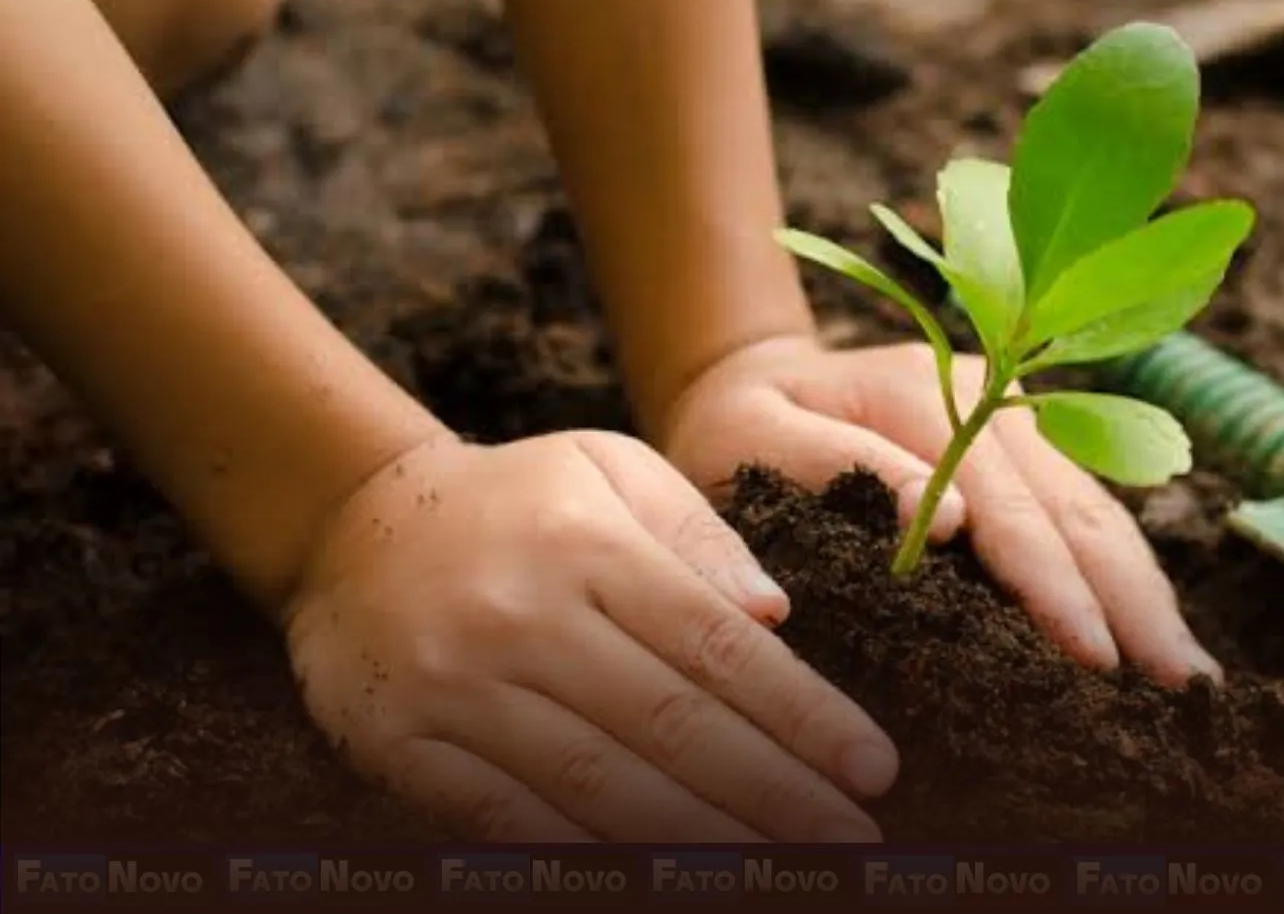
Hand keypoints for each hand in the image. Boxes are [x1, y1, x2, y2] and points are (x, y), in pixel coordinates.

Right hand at [280, 431, 895, 841]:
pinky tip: (659, 882)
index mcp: (590, 546)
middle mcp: (525, 618)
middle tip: (855, 847)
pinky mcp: (405, 746)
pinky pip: (509, 822)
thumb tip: (775, 614)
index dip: (804, 718)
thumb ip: (697, 534)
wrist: (350, 525)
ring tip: (779, 877)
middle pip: (673, 728)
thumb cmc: (517, 500)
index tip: (875, 769)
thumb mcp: (609, 468)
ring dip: (701, 845)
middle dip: (777, 796)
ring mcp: (458, 689)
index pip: (719, 649)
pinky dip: (585, 860)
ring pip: (600, 787)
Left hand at [661, 335, 1221, 687]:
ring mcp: (1017, 415)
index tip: (1094, 656)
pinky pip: (1088, 512)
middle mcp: (990, 392)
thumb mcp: (748, 438)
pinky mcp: (1027, 445)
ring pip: (1097, 508)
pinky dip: (1124, 575)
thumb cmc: (735, 427)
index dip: (1054, 582)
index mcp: (921, 391)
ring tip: (1189, 675)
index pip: (1007, 501)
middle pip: (1076, 505)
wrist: (746, 377)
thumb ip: (833, 464)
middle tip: (1180, 687)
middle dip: (1131, 600)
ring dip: (1145, 592)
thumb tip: (948, 519)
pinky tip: (1155, 632)